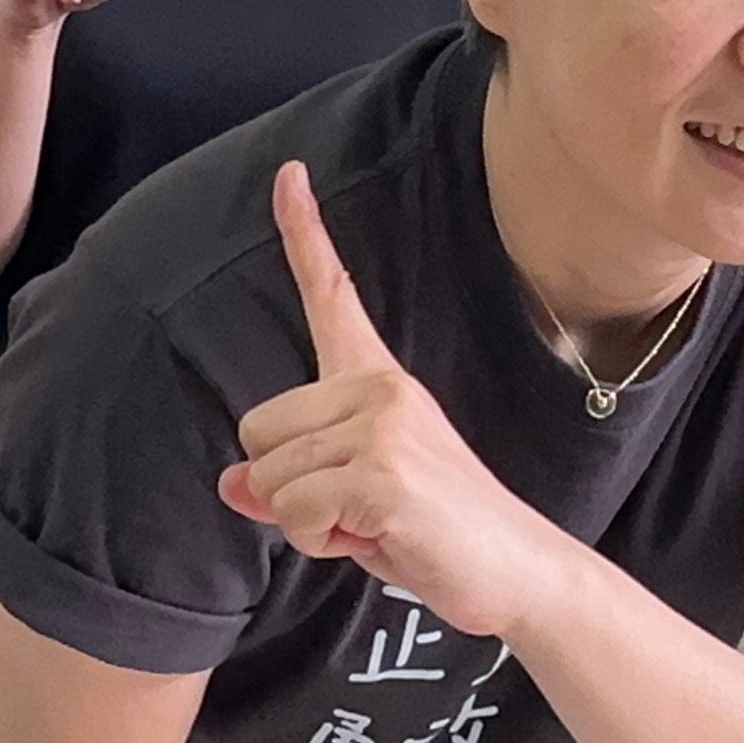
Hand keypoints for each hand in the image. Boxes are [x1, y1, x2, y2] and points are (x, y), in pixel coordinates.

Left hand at [219, 163, 568, 639]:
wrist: (512, 569)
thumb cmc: (434, 533)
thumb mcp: (351, 499)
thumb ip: (290, 483)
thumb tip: (231, 483)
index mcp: (377, 379)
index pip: (331, 294)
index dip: (303, 232)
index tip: (287, 172)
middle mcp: (379, 387)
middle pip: (256, 428)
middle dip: (286, 488)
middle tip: (355, 508)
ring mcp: (382, 425)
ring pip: (269, 478)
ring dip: (305, 522)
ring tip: (370, 524)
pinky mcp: (381, 472)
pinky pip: (295, 513)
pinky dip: (321, 542)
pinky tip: (375, 538)